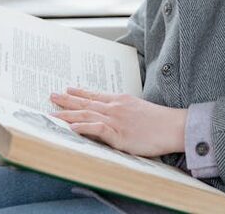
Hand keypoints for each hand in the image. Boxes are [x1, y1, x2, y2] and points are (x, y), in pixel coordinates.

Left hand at [49, 87, 186, 157]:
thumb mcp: (139, 111)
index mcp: (121, 101)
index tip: (67, 89)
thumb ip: (124, 112)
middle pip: (86, 103)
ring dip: (67, 115)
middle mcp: (115, 108)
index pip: (95, 95)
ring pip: (86, 115)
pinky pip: (97, 129)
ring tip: (52, 114)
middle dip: (66, 101)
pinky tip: (71, 128)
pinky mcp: (119, 135)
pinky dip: (82, 128)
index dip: (80, 93)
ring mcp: (116, 120)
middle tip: (51, 96)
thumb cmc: (160, 122)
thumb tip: (113, 116)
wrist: (174, 126)